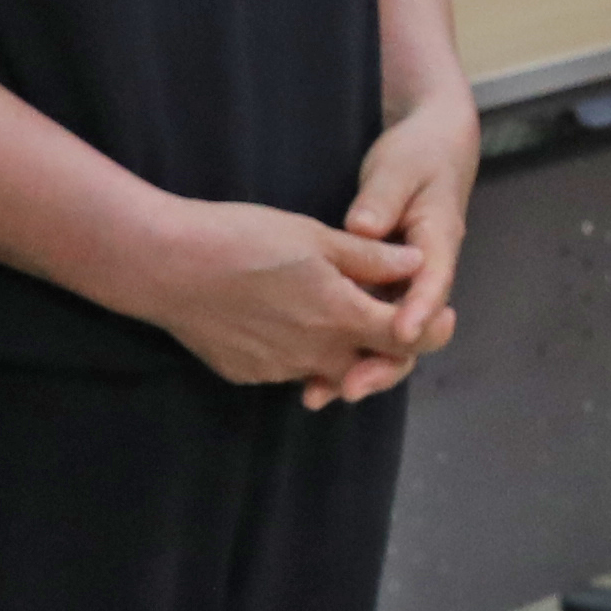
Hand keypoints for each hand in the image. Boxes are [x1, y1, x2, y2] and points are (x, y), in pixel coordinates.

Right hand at [149, 197, 439, 399]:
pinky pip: (290, 368)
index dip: (433, 330)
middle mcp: (317, 354)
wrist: (166, 266)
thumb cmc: (241, 239)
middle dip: (389, 345)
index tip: (443, 316)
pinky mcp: (249, 373)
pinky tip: (283, 316)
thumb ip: (370, 259)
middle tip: (388, 314)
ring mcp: (280, 369)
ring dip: (343, 348)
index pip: (408, 339)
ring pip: (330, 368)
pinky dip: (300, 349)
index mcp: (341, 317)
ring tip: (333, 309)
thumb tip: (416, 265)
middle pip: (374, 364)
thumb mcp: (313, 236)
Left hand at [314, 93, 479, 407]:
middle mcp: (423, 275)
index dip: (417, 311)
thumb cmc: (417, 157)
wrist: (432, 154)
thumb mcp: (399, 169)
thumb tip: (362, 228)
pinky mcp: (379, 291)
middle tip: (351, 386)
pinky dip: (342, 350)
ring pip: (385, 337)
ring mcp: (402, 287)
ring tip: (320, 393)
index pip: (431, 282)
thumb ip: (381, 199)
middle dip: (383, 361)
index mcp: (437, 242)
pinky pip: (364, 326)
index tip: (399, 333)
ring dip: (358, 366)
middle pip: (410, 330)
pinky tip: (307, 373)